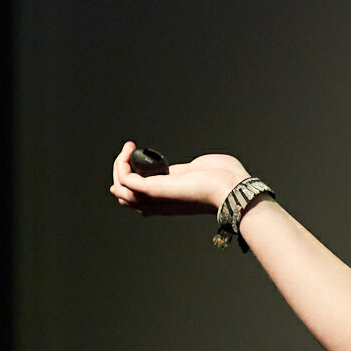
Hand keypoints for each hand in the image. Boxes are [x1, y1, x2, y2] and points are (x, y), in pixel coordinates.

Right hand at [108, 141, 246, 216]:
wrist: (231, 187)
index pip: (136, 201)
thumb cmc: (223, 179)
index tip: (128, 162)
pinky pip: (125, 179)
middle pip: (124, 196)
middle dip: (119, 172)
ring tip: (127, 148)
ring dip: (118, 165)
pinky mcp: (153, 189)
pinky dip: (122, 163)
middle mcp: (158, 203)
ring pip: (120, 188)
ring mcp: (154, 198)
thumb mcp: (196, 175)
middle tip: (128, 150)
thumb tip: (180, 169)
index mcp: (168, 200)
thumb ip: (182, 173)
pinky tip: (130, 149)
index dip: (126, 186)